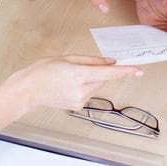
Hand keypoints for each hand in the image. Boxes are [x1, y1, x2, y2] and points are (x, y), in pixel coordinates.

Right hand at [0, 55, 142, 135]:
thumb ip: (91, 61)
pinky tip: (69, 85)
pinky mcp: (77, 107)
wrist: (28, 90)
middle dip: (100, 71)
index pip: (108, 74)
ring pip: (97, 86)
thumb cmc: (43, 70)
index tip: (138, 70)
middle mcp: (81, 91)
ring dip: (91, 79)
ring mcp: (79, 101)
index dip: (125, 71)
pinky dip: (85, 87)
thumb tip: (110, 62)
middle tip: (82, 65)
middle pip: (103, 79)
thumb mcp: (67, 58)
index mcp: (78, 75)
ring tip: (70, 76)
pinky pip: (89, 93)